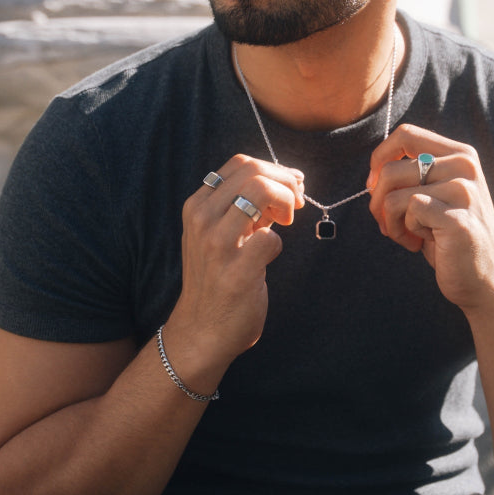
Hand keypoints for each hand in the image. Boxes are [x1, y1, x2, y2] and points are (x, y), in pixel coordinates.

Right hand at [175, 155, 304, 367]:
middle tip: (295, 203)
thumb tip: (289, 180)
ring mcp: (216, 245)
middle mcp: (202, 219)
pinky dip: (278, 242)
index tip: (290, 187)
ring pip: (261, 190)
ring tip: (287, 221)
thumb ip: (248, 206)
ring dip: (286, 201)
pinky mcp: (236, 272)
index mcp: (197, 205)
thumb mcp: (220, 233)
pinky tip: (270, 254)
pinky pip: (271, 238)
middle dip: (286, 181)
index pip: (240, 163)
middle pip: (254, 170)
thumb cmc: (216, 278)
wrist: (201, 331)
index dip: (274, 169)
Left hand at [367, 124, 493, 313]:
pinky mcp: (457, 218)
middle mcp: (465, 166)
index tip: (375, 185)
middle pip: (391, 168)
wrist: (484, 279)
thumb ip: (412, 174)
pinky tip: (419, 243)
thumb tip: (373, 174)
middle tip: (387, 223)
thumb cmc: (449, 237)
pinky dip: (403, 231)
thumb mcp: (434, 195)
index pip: (406, 134)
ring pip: (393, 194)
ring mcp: (464, 191)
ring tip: (407, 235)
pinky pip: (407, 211)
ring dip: (389, 221)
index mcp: (460, 154)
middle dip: (376, 200)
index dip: (380, 158)